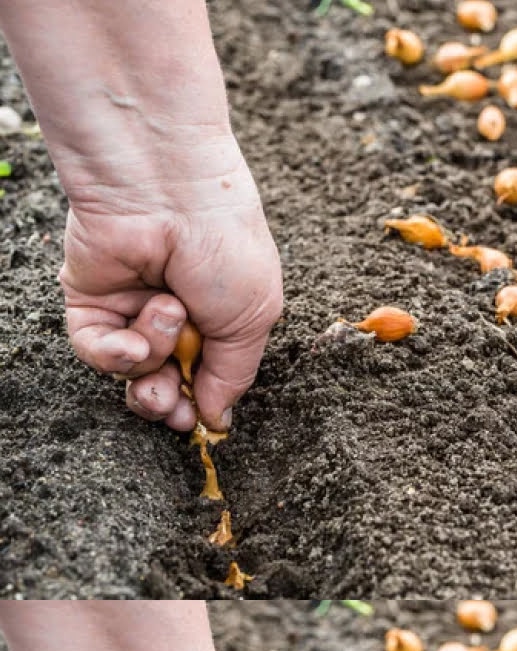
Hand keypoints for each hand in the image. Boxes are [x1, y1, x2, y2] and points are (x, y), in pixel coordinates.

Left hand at [59, 141, 282, 432]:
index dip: (199, 406)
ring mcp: (129, 310)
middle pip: (161, 388)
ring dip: (152, 357)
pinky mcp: (89, 301)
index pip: (203, 381)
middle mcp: (172, 319)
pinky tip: (133, 336)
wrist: (166, 189)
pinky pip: (94, 351)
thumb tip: (216, 421)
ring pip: (131, 372)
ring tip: (165, 314)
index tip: (201, 420)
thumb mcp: (252, 319)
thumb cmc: (223, 243)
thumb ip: (233, 376)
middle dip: (167, 402)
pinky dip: (114, 354)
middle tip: (173, 405)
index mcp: (217, 321)